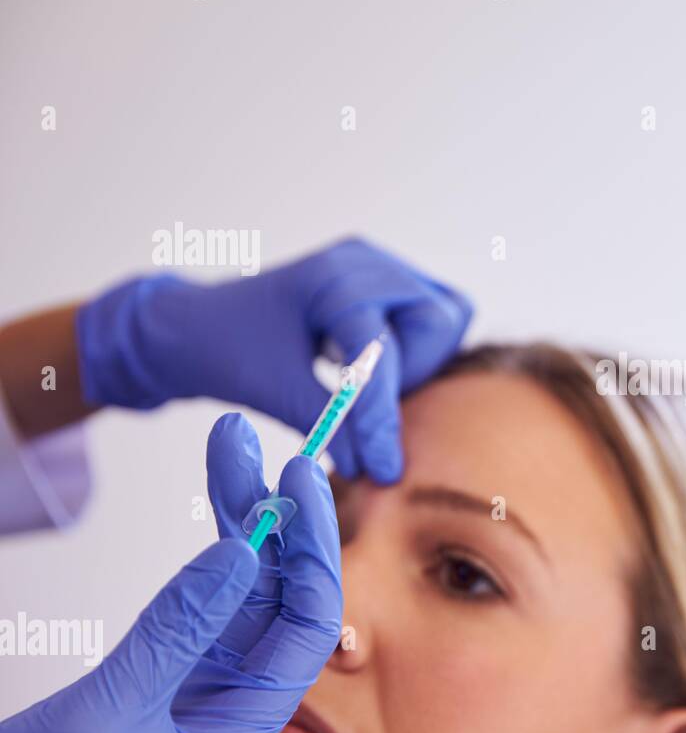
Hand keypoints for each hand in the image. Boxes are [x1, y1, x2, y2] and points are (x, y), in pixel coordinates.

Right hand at [0, 413, 341, 732]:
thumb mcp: (109, 715)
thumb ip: (175, 634)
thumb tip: (239, 554)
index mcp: (241, 730)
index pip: (307, 628)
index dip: (312, 551)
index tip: (300, 483)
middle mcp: (232, 703)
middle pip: (275, 595)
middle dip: (272, 516)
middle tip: (257, 442)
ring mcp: (197, 683)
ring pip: (239, 587)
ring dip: (239, 518)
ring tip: (231, 445)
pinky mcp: (159, 670)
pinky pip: (200, 598)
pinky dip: (206, 548)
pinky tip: (216, 501)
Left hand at [75, 237, 472, 482]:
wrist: (195, 327)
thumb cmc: (225, 349)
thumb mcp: (277, 393)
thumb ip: (332, 427)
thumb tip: (376, 469)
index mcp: (332, 278)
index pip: (380, 350)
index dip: (383, 415)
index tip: (384, 466)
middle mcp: (365, 263)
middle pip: (436, 321)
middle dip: (413, 374)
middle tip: (373, 408)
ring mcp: (379, 270)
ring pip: (443, 318)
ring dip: (419, 364)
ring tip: (373, 390)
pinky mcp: (385, 287)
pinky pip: (432, 320)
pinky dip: (417, 355)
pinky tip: (379, 375)